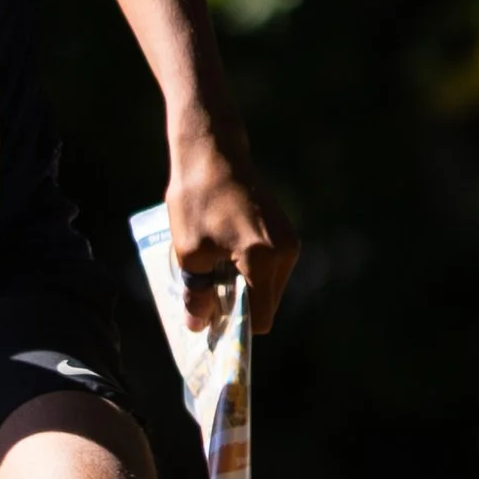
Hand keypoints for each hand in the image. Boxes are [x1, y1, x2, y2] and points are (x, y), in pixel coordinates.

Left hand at [167, 125, 298, 335]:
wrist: (213, 150)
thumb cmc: (196, 198)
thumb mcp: (189, 251)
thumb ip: (196, 295)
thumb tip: (198, 327)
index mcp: (262, 259)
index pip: (260, 318)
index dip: (236, 329)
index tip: (212, 328)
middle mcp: (285, 252)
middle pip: (265, 304)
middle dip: (238, 308)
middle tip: (205, 299)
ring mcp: (289, 241)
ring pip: (268, 286)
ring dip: (242, 288)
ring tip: (212, 271)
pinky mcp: (285, 231)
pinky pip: (269, 267)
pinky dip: (249, 271)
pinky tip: (223, 256)